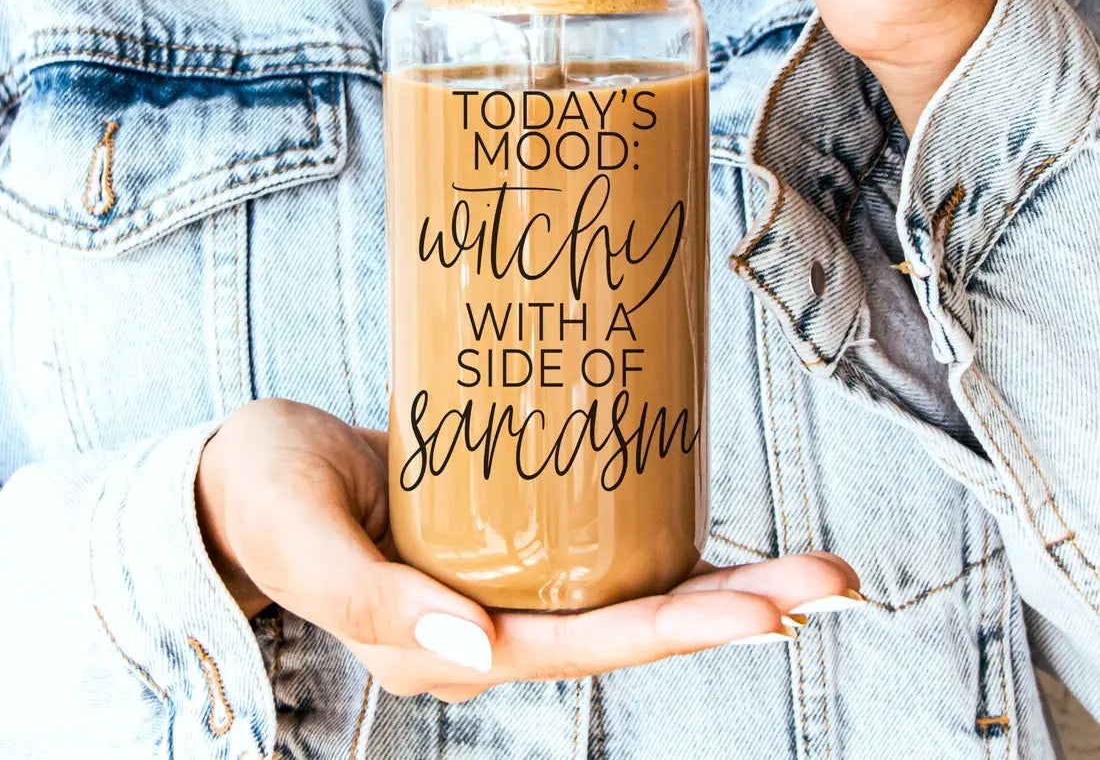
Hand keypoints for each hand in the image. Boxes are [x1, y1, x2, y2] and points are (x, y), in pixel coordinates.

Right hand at [197, 399, 860, 700]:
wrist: (248, 470)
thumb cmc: (263, 498)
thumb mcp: (302, 539)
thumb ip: (373, 602)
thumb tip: (475, 654)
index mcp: (443, 645)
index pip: (583, 649)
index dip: (676, 632)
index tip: (768, 614)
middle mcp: (488, 624)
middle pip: (630, 626)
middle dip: (733, 608)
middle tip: (831, 579)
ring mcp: (505, 584)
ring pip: (627, 591)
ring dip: (720, 579)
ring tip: (810, 565)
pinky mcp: (509, 537)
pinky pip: (598, 551)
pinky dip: (664, 542)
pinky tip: (719, 525)